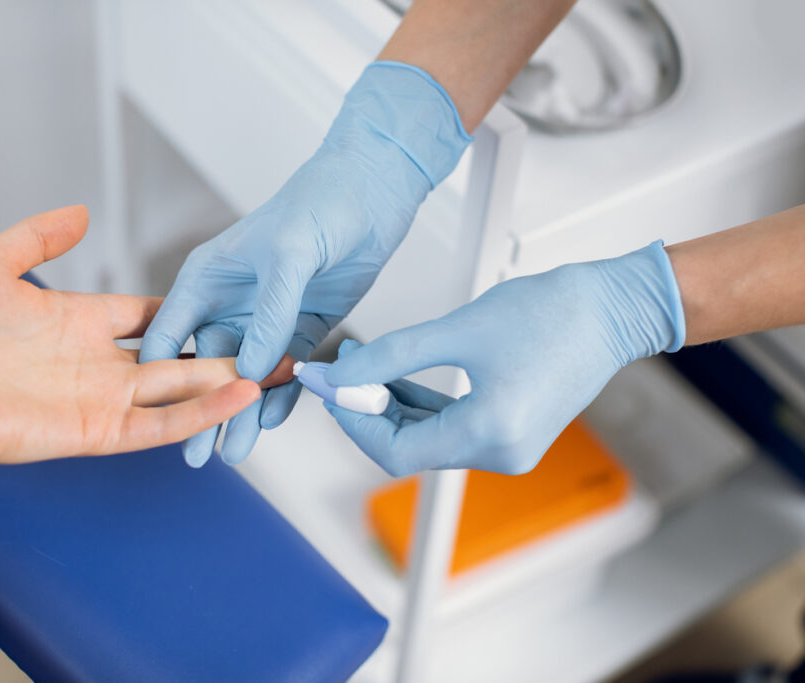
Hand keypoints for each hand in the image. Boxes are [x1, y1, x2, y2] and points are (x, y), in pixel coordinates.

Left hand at [0, 206, 289, 473]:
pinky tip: (239, 396)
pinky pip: (161, 423)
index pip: (147, 316)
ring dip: (228, 382)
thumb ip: (39, 235)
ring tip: (276, 369)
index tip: (225, 300)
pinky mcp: (101, 431)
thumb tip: (80, 212)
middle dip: (225, 350)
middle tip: (270, 342)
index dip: (185, 310)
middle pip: (177, 355)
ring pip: (181, 390)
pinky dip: (202, 412)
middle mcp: (98, 363)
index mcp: (78, 324)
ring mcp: (104, 399)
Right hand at [141, 61, 471, 466]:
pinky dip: (280, 398)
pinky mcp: (302, 328)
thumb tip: (252, 370)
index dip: (160, 374)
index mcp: (207, 276)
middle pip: (206, 365)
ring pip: (246, 376)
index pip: (170, 332)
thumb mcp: (288, 254)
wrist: (376, 193)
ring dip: (241, 413)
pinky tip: (272, 423)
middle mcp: (231, 301)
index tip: (158, 414)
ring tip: (235, 452)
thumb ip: (269, 312)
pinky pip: (285, 372)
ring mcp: (266, 318)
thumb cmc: (321, 201)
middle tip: (197, 453)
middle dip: (201, 409)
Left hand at [324, 242, 684, 476]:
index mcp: (492, 434)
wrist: (612, 310)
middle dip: (369, 411)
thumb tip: (342, 374)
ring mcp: (509, 449)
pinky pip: (451, 430)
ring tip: (362, 366)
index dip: (355, 421)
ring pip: (428, 441)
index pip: (396, 453)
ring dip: (391, 408)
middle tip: (340, 373)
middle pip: (409, 450)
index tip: (332, 388)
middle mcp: (502, 455)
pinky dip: (420, 408)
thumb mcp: (458, 329)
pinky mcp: (511, 434)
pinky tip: (396, 378)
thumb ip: (392, 356)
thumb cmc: (553, 313)